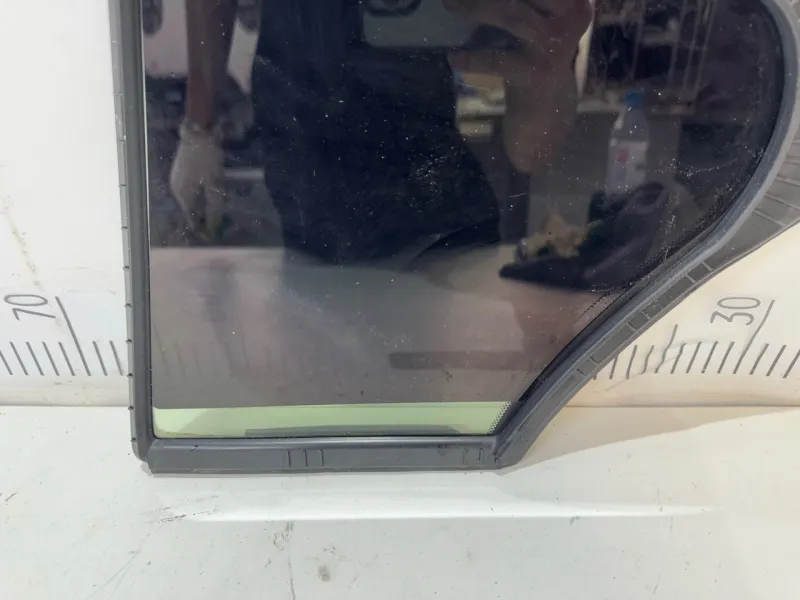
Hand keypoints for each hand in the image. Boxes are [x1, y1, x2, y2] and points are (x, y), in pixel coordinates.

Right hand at [169, 121, 226, 240]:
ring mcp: (176, 180)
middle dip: (202, 218)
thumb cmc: (207, 159)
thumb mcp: (215, 184)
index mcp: (184, 196)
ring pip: (189, 200)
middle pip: (190, 210)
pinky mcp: (179, 172)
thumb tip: (214, 223)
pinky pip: (189, 190)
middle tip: (217, 224)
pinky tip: (208, 194)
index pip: (192, 220)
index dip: (202, 229)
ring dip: (201, 206)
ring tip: (214, 211)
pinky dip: (198, 195)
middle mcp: (176, 190)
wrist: (198, 131)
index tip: (212, 236)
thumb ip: (214, 205)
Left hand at [444, 0, 591, 85]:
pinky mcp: (536, 73)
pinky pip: (498, 60)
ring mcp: (555, 45)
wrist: (549, 107)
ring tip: (449, 3)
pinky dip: (472, 58)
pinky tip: (453, 57)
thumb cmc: (538, 51)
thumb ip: (522, 3)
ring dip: (476, 7)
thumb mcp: (540, 16)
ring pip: (513, 15)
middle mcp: (572, 16)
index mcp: (575, 0)